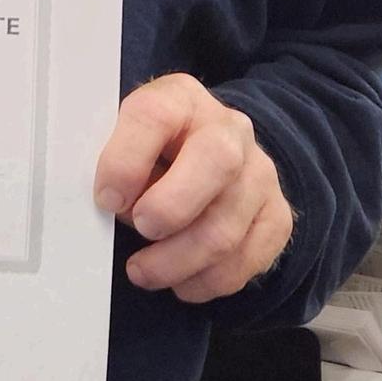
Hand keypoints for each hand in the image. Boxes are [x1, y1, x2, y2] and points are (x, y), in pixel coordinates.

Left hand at [94, 73, 292, 303]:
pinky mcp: (276, 215)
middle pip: (216, 162)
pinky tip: (180, 282)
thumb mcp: (122, 139)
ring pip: (227, 226)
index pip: (155, 115)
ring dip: (177, 261)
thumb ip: (113, 163)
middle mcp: (229, 129)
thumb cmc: (151, 152)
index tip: (106, 197)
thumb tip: (109, 206)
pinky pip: (247, 259)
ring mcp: (259, 173)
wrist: (207, 155)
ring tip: (143, 271)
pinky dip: (207, 281)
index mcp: (180, 98)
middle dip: (171, 208)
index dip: (127, 160)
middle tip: (139, 228)